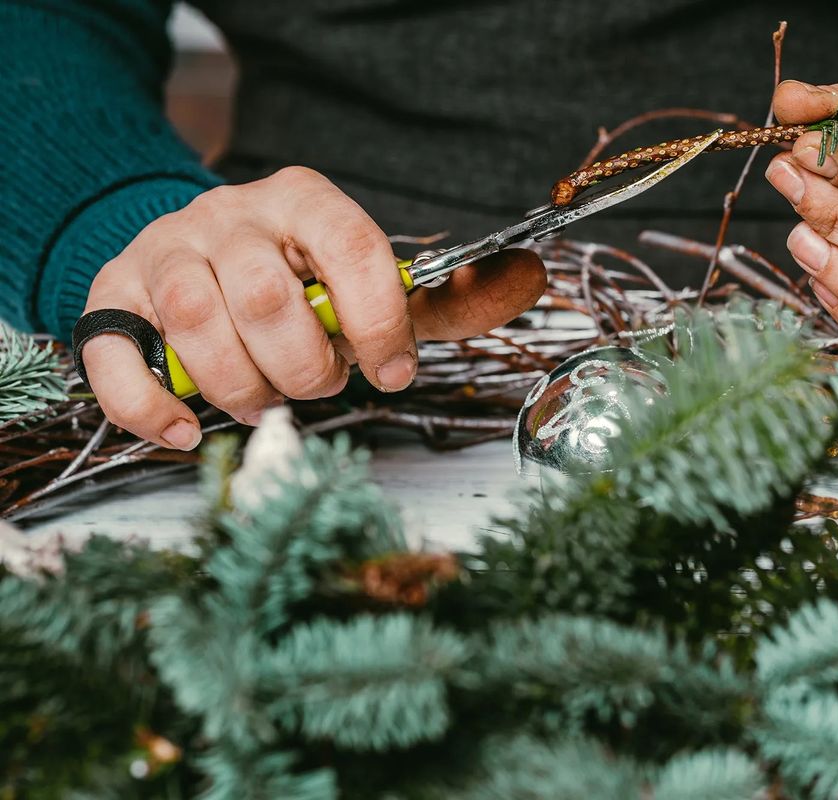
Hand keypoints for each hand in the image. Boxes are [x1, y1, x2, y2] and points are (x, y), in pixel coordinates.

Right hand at [81, 166, 545, 448]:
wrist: (203, 252)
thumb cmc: (301, 279)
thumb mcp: (375, 280)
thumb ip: (445, 296)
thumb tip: (530, 280)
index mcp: (304, 202)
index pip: (352, 249)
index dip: (380, 321)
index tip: (393, 371)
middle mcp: (231, 218)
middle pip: (269, 297)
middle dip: (308, 365)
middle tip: (320, 385)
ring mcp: (166, 253)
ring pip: (198, 323)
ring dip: (243, 386)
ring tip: (266, 401)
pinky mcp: (114, 298)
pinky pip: (116, 357)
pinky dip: (153, 408)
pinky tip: (189, 429)